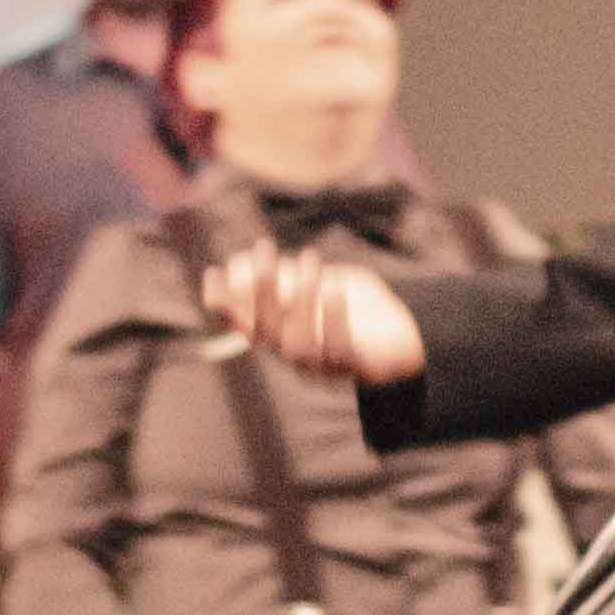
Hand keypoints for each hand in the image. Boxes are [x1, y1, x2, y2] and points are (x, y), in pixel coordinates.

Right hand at [202, 247, 425, 383]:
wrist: (402, 336)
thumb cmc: (350, 307)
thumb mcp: (314, 285)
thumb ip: (282, 278)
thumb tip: (236, 264)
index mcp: (282, 336)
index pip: (243, 324)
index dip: (224, 304)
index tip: (212, 274)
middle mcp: (295, 355)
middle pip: (266, 331)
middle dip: (261, 288)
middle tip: (264, 247)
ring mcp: (322, 365)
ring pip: (297, 343)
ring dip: (301, 299)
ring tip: (311, 259)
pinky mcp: (355, 366)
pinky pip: (339, 350)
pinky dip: (334, 319)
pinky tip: (335, 289)